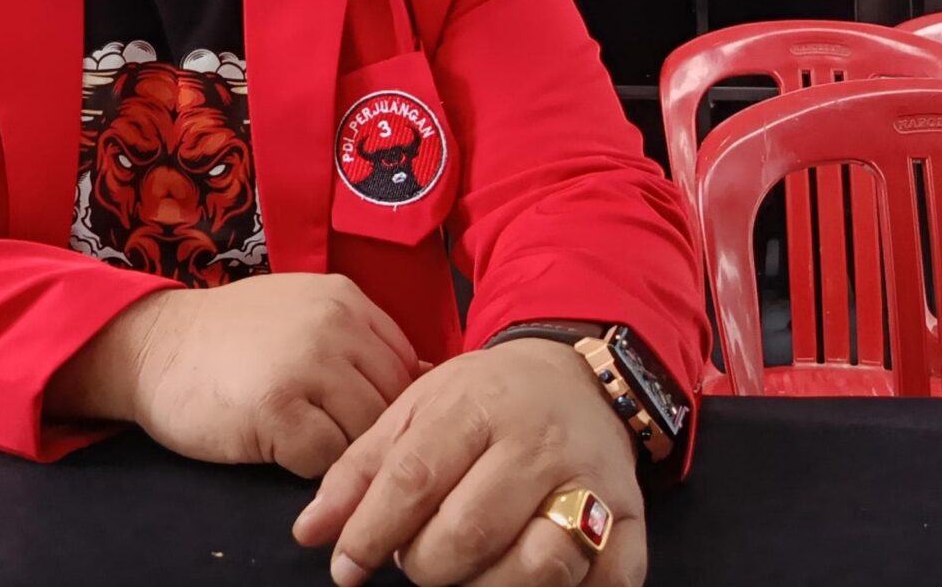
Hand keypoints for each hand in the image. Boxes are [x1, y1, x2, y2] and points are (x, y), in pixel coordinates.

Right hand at [49, 274, 418, 476]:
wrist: (151, 348)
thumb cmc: (227, 340)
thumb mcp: (300, 315)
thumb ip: (355, 340)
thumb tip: (425, 379)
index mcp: (344, 298)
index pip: (406, 364)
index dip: (391, 403)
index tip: (361, 420)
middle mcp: (333, 324)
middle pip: (391, 402)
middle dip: (369, 433)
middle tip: (333, 443)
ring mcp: (307, 364)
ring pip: (364, 433)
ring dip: (340, 452)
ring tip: (303, 443)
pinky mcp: (278, 408)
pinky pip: (326, 458)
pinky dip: (308, 466)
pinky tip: (279, 449)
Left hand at [293, 339, 646, 586]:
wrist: (578, 375)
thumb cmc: (484, 400)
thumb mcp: (416, 410)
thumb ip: (360, 470)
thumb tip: (309, 534)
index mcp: (477, 407)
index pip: (415, 479)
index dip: (372, 532)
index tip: (347, 568)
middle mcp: (538, 442)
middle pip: (471, 531)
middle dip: (427, 565)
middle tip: (417, 560)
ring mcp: (591, 481)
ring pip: (538, 564)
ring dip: (489, 586)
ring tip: (468, 572)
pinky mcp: (632, 516)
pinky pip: (609, 577)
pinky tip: (532, 580)